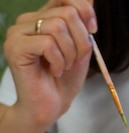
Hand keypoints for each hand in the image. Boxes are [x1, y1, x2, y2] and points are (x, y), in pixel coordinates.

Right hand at [4, 0, 95, 127]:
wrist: (50, 106)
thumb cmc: (65, 79)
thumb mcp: (81, 48)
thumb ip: (82, 24)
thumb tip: (91, 1)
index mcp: (43, 18)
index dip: (84, 9)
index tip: (93, 29)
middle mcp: (27, 21)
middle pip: (66, 13)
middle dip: (81, 39)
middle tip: (75, 59)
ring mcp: (18, 33)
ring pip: (57, 27)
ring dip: (70, 52)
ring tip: (64, 66)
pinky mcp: (15, 48)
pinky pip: (47, 43)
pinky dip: (59, 60)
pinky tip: (55, 71)